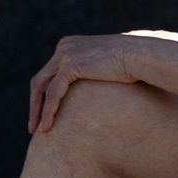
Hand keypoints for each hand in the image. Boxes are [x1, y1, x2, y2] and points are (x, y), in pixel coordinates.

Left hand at [28, 35, 145, 132]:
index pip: (49, 74)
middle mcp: (64, 47)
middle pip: (41, 80)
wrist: (142, 56)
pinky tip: (48, 126)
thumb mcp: (106, 68)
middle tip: (35, 127)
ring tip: (38, 131)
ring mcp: (65, 54)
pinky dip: (49, 110)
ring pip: (42, 87)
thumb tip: (93, 92)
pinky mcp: (71, 65)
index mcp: (70, 46)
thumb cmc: (134, 65)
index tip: (44, 115)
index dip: (43, 96)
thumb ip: (93, 74)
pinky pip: (54, 92)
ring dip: (38, 111)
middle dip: (36, 105)